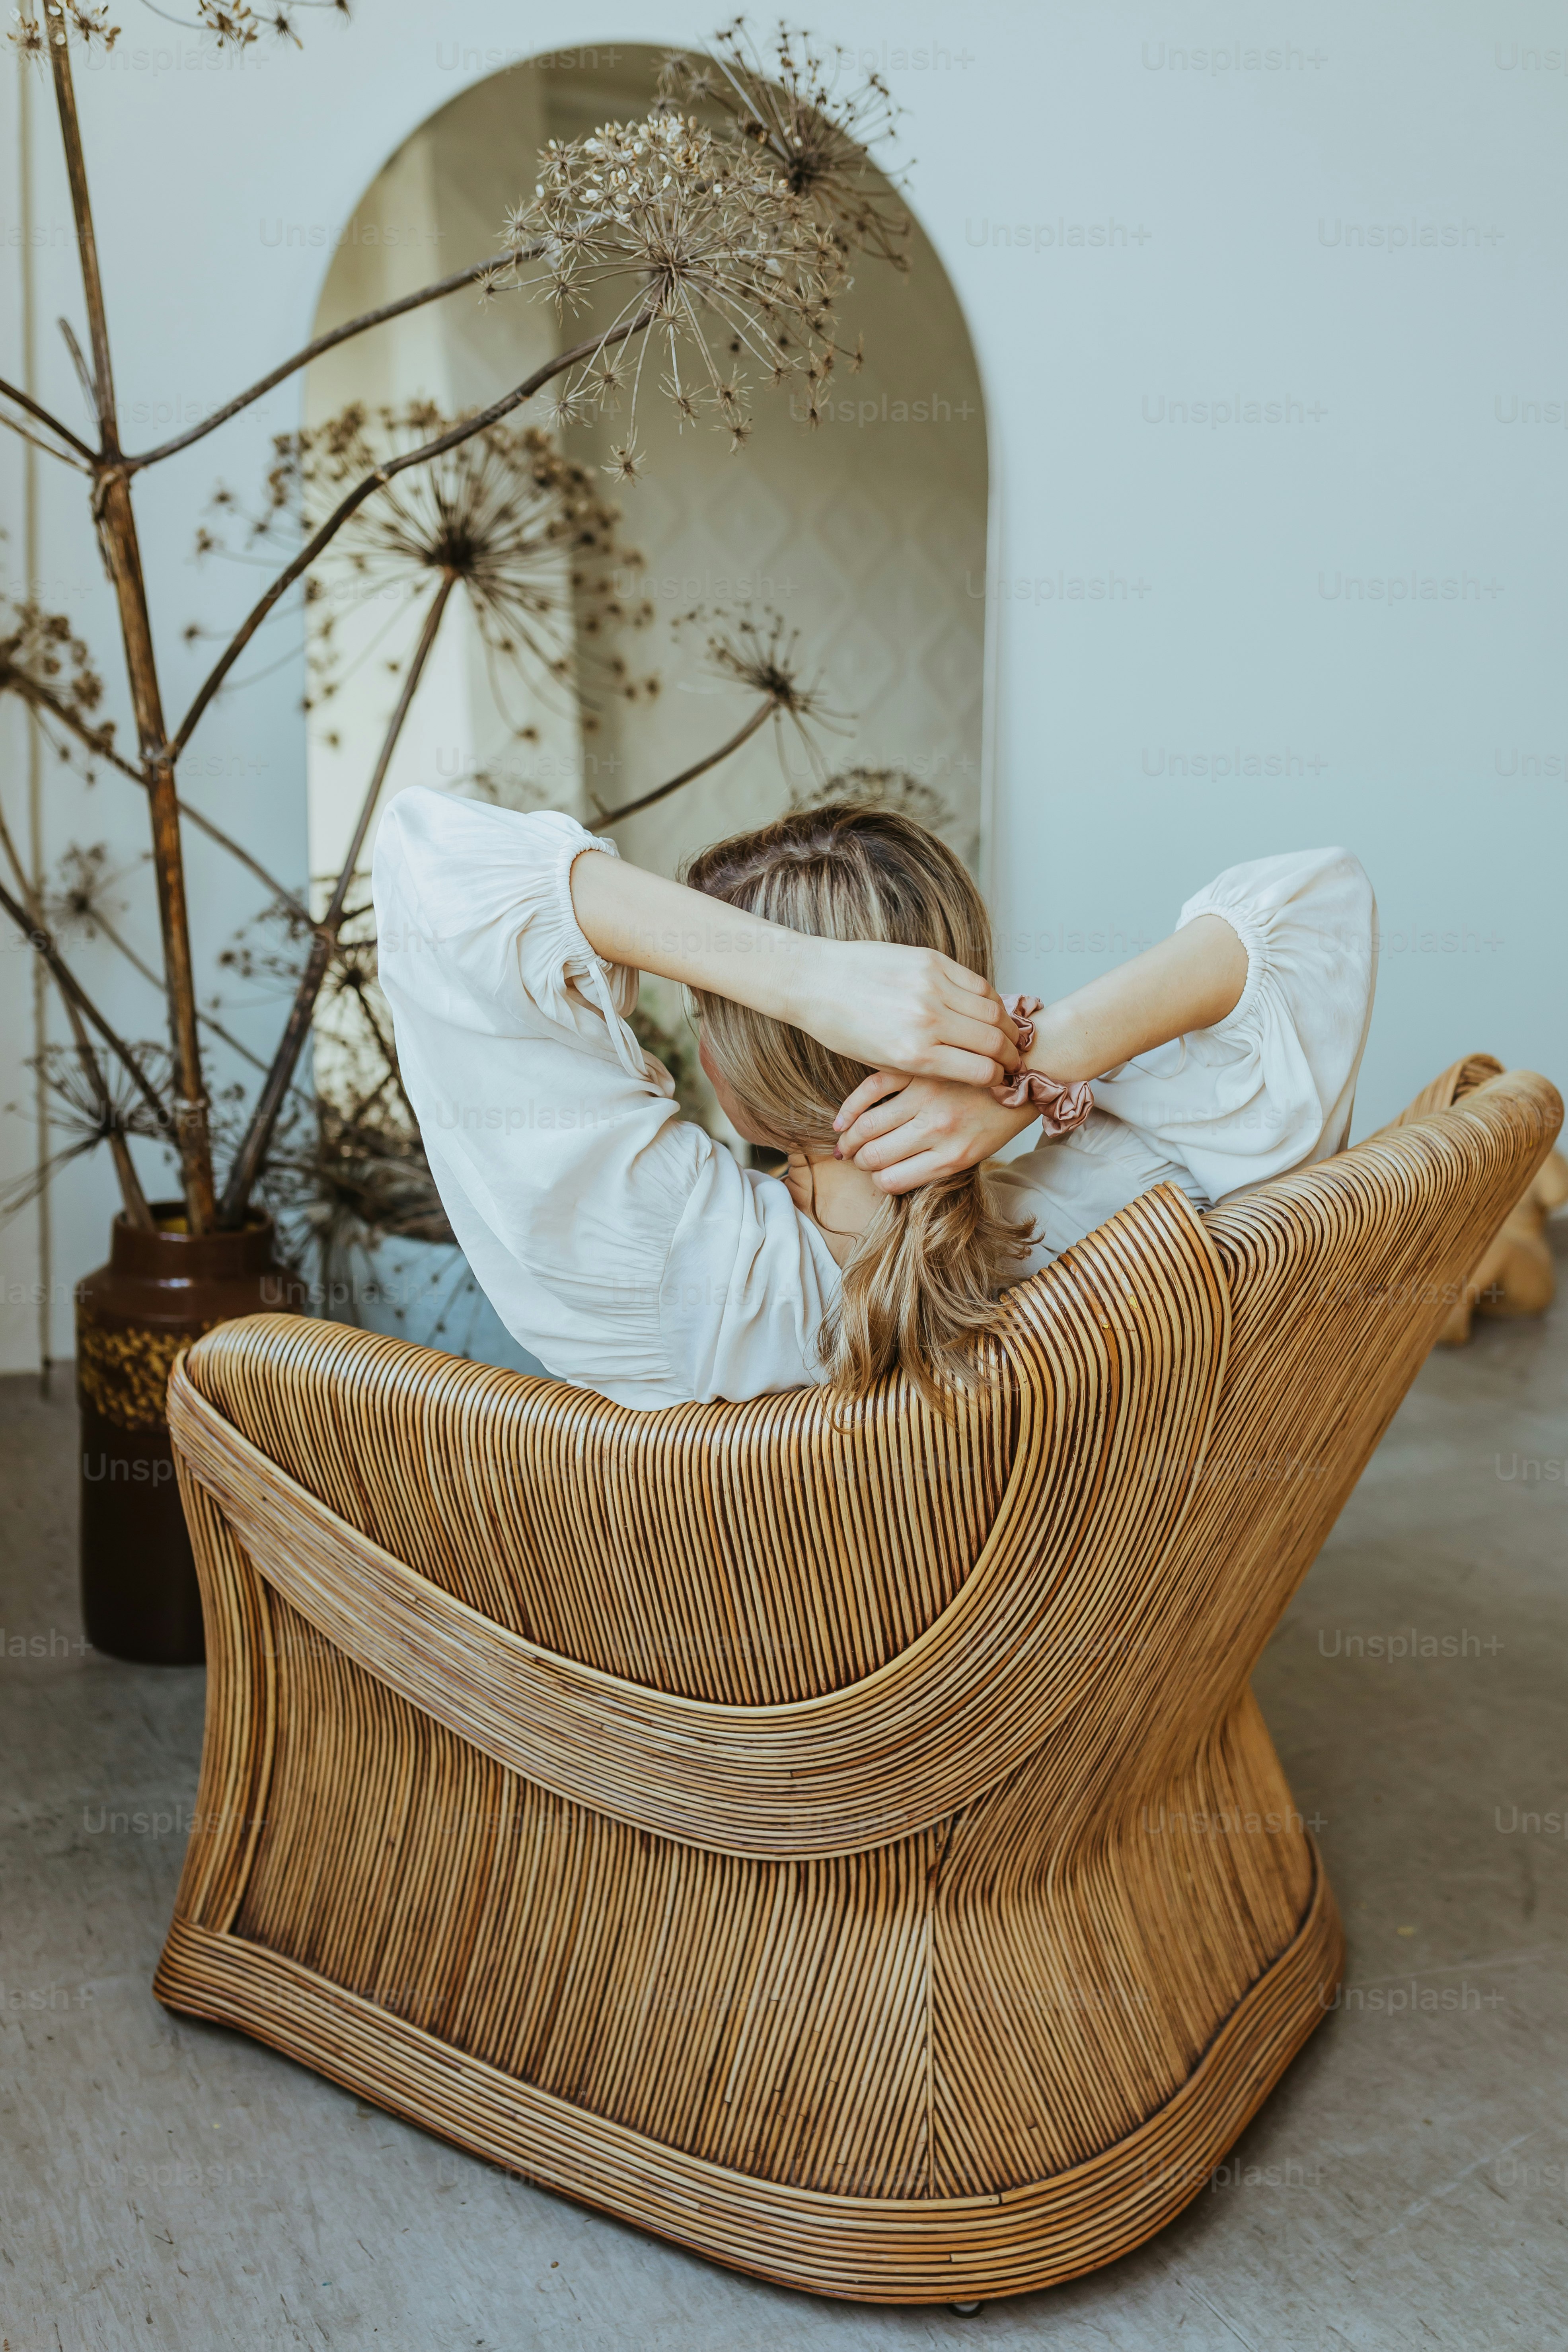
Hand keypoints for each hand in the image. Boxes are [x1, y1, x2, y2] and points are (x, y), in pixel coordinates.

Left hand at [788, 941, 1019, 1086]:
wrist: (815, 982)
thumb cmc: (842, 1029)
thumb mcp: (882, 1063)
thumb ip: (925, 1067)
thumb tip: (967, 1069)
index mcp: (913, 1056)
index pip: (980, 1071)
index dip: (998, 1077)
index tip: (1001, 1078)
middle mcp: (926, 1021)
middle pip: (993, 1041)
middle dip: (1009, 1053)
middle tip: (1013, 1058)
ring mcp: (931, 987)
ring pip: (992, 1009)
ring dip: (1006, 1024)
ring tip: (1006, 1033)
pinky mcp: (930, 961)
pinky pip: (976, 982)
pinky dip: (990, 998)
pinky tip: (988, 1008)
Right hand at [833, 1071, 1037, 1193]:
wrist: (1027, 1069)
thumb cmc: (1001, 1115)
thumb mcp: (978, 1152)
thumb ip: (939, 1164)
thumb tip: (897, 1174)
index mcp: (952, 1157)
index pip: (892, 1181)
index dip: (878, 1181)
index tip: (876, 1176)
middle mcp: (936, 1130)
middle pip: (875, 1155)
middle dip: (860, 1161)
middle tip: (856, 1159)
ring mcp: (924, 1097)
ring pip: (868, 1126)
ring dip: (850, 1139)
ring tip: (846, 1144)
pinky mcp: (918, 1070)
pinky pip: (871, 1090)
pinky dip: (851, 1107)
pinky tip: (842, 1121)